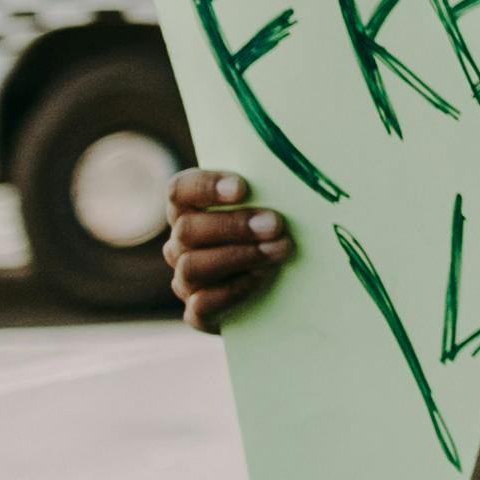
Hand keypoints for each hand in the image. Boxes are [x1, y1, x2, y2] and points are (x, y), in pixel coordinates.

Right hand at [168, 168, 293, 331]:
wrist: (283, 291)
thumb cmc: (277, 232)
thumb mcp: (273, 206)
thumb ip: (271, 188)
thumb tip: (299, 167)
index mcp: (191, 209)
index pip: (180, 190)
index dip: (206, 187)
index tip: (242, 188)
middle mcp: (181, 243)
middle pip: (187, 229)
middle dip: (234, 226)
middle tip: (275, 224)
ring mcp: (186, 279)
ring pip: (192, 266)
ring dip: (238, 256)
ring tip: (279, 250)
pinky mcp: (198, 313)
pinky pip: (201, 304)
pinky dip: (233, 290)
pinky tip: (262, 278)